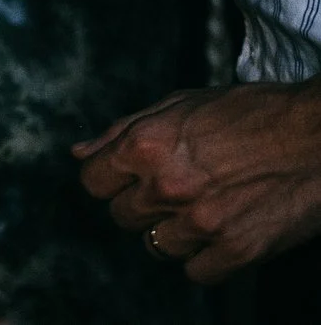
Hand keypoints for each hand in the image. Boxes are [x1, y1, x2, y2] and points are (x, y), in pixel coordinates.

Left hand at [76, 82, 320, 281]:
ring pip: (156, 246)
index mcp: (146, 145)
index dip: (109, 179)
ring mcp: (202, 222)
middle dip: (141, 203)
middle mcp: (166, 186)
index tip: (128, 178)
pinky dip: (205, 258)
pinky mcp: (238, 250)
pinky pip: (196, 272)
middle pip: (122, 216)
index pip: (93, 182)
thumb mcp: (180, 104)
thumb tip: (80, 152)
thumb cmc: (254, 113)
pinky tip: (222, 232)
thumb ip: (122, 130)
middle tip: (174, 188)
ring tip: (204, 206)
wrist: (319, 136)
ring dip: (173, 231)